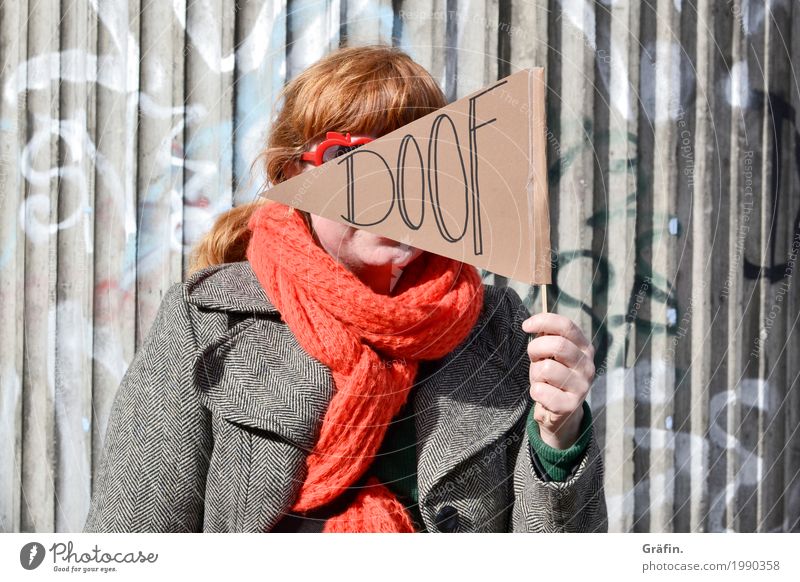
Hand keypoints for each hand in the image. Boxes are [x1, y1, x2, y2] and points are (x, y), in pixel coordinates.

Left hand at [522, 313, 594, 449]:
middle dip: (536, 349)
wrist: (561, 410)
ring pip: (546, 369)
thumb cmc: (552, 374)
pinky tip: (543, 394)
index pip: (567, 326)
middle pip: (557, 345)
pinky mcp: (570, 405)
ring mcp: (582, 386)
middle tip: (534, 359)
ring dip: (535, 373)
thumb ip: (547, 337)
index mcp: (584, 348)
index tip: (525, 326)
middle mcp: (587, 366)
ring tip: (541, 379)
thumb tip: (533, 324)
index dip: (543, 321)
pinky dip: (535, 391)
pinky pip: (540, 391)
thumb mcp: (551, 353)